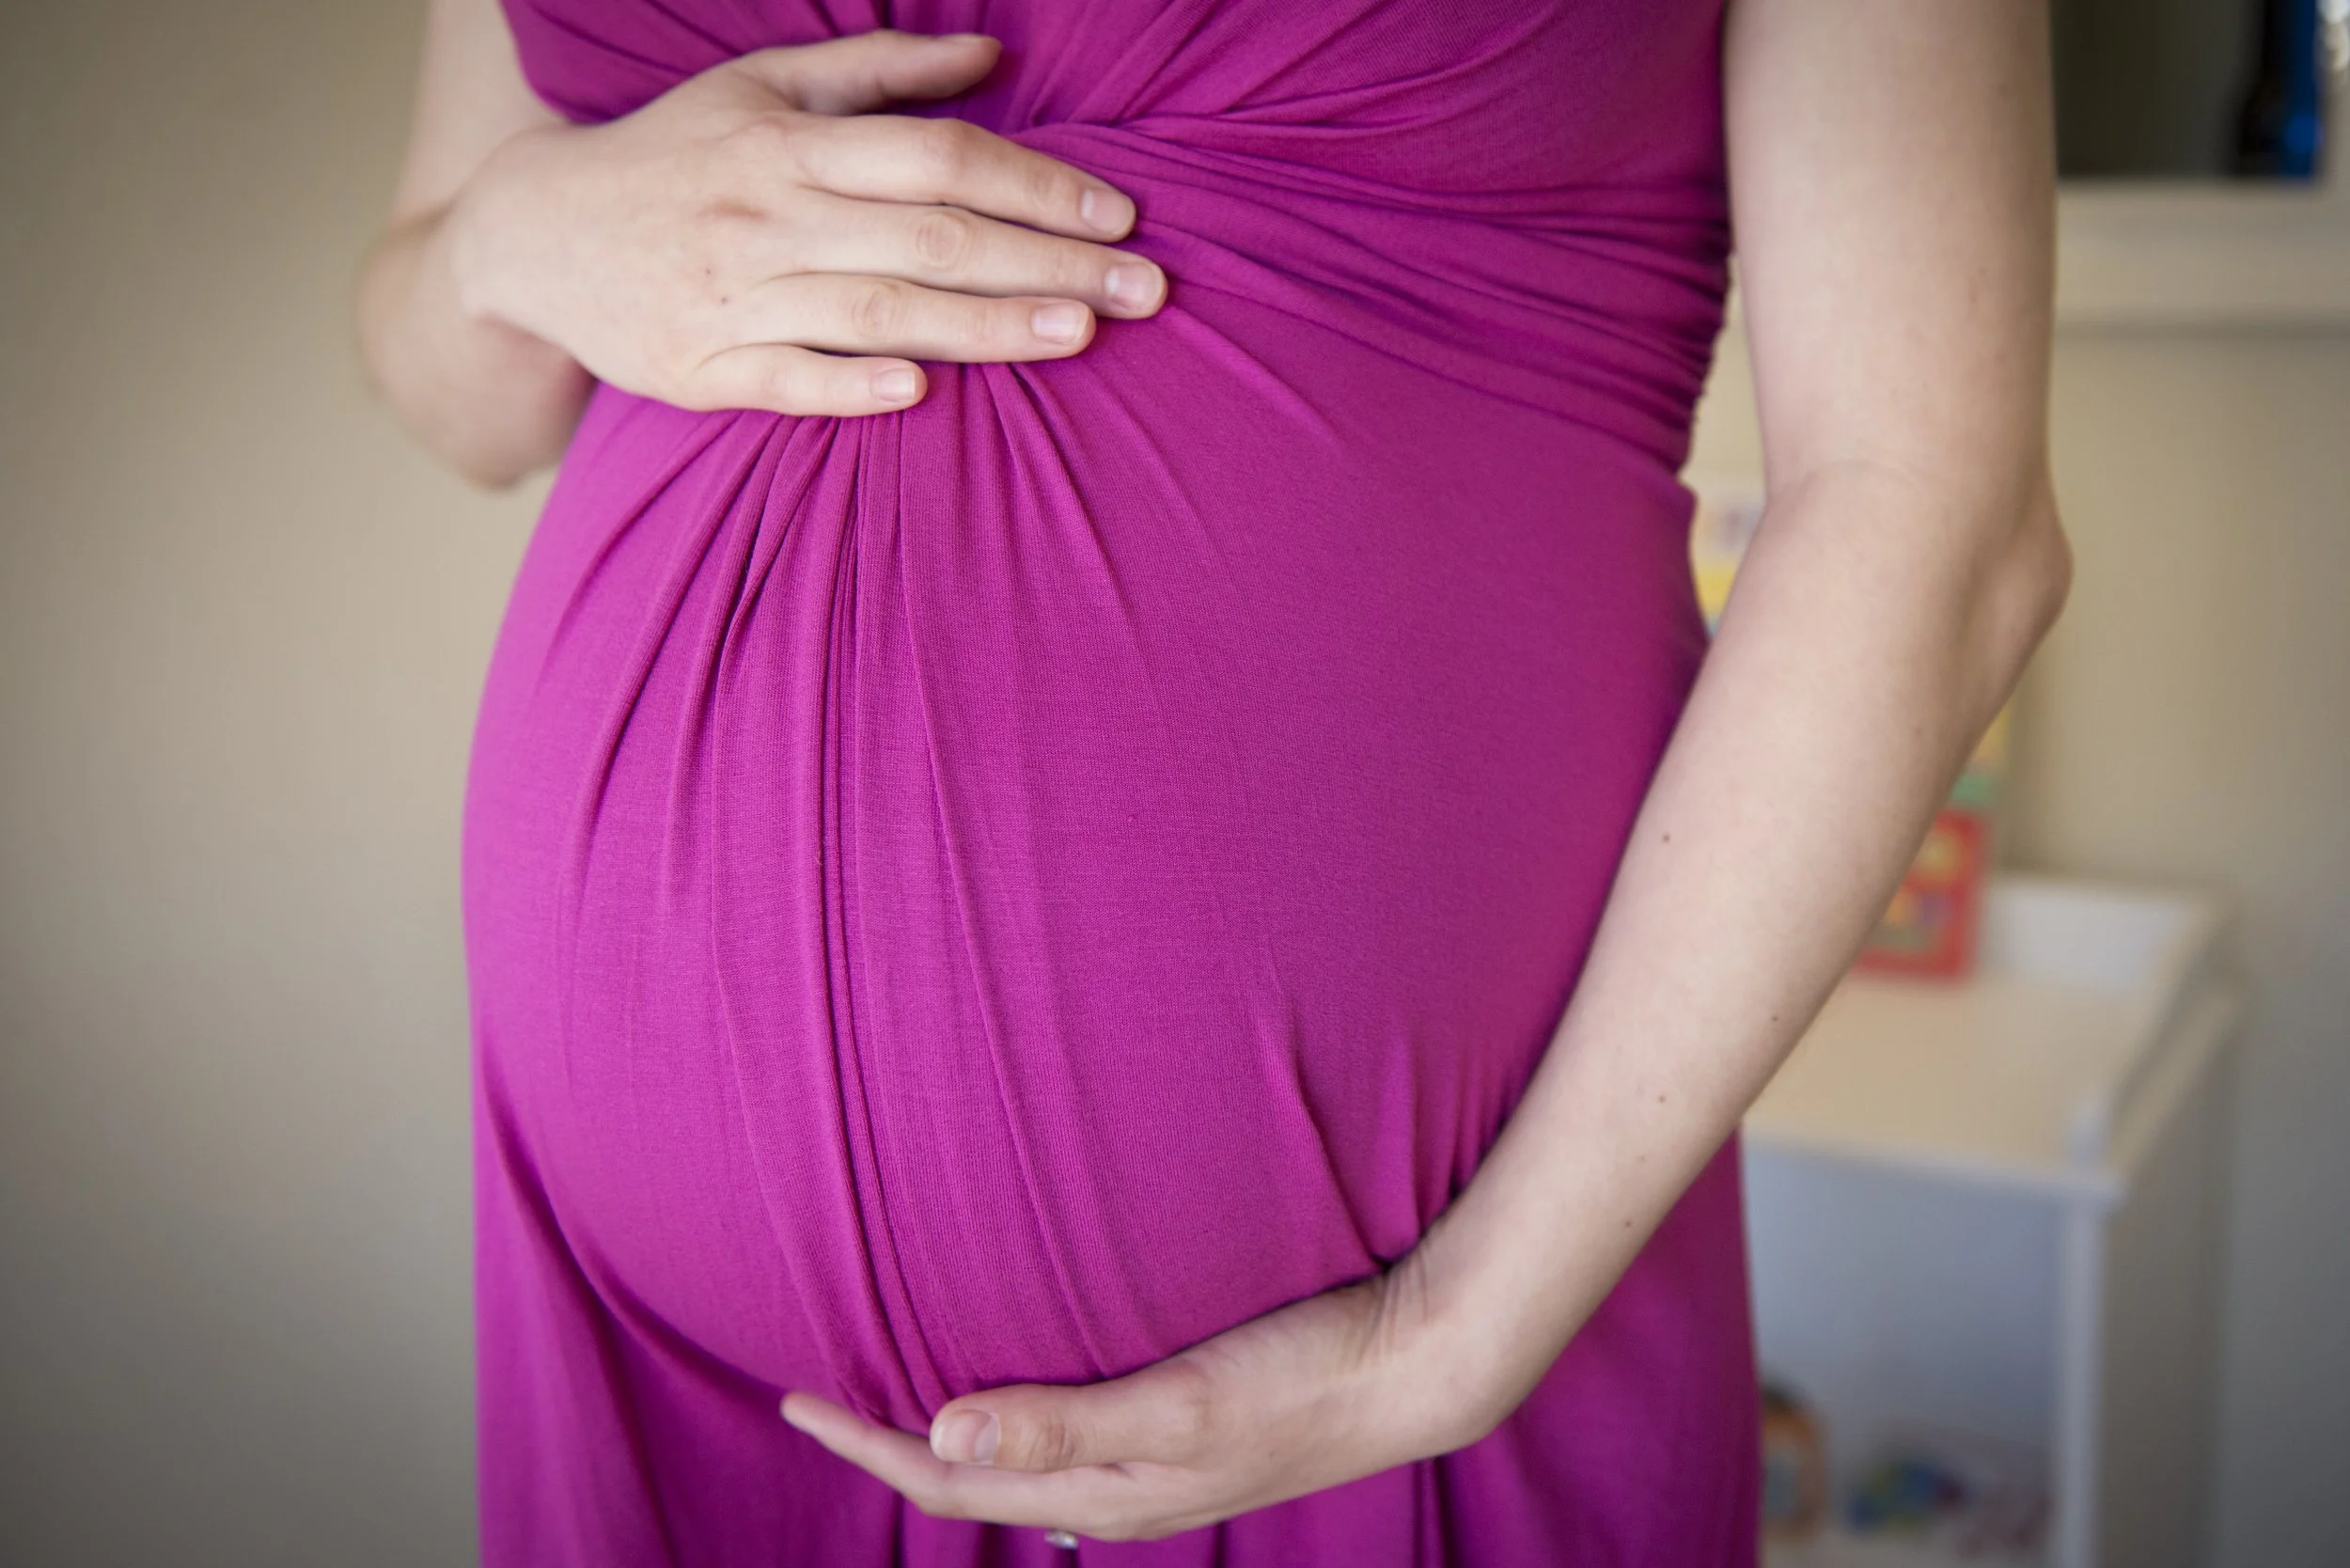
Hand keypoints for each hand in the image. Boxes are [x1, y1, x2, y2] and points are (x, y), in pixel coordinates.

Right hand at [445, 29, 1166, 417]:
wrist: (534, 234)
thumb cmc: (676, 155)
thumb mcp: (762, 86)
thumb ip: (881, 73)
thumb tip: (994, 57)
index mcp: (788, 138)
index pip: (936, 157)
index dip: (1033, 185)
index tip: (1118, 217)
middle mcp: (765, 213)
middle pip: (929, 238)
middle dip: (1045, 263)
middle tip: (1145, 291)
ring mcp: (731, 296)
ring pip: (877, 311)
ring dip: (983, 327)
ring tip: (1077, 337)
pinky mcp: (699, 370)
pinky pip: (787, 380)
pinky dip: (853, 383)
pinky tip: (924, 389)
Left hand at [778, 1242, 1537, 1542]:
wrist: (1416, 1365)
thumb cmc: (1305, 1377)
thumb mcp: (1181, 1402)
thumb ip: (1065, 1424)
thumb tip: (944, 1437)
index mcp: (1108, 1495)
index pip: (951, 1480)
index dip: (866, 1444)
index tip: (796, 1403)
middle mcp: (1119, 1491)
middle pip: (976, 1477)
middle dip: (894, 1442)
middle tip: (825, 1394)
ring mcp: (1154, 1463)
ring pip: (1023, 1455)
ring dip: (954, 1426)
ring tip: (901, 1380)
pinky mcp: (1187, 1427)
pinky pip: (1072, 1427)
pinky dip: (1020, 1405)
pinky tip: (1021, 1367)